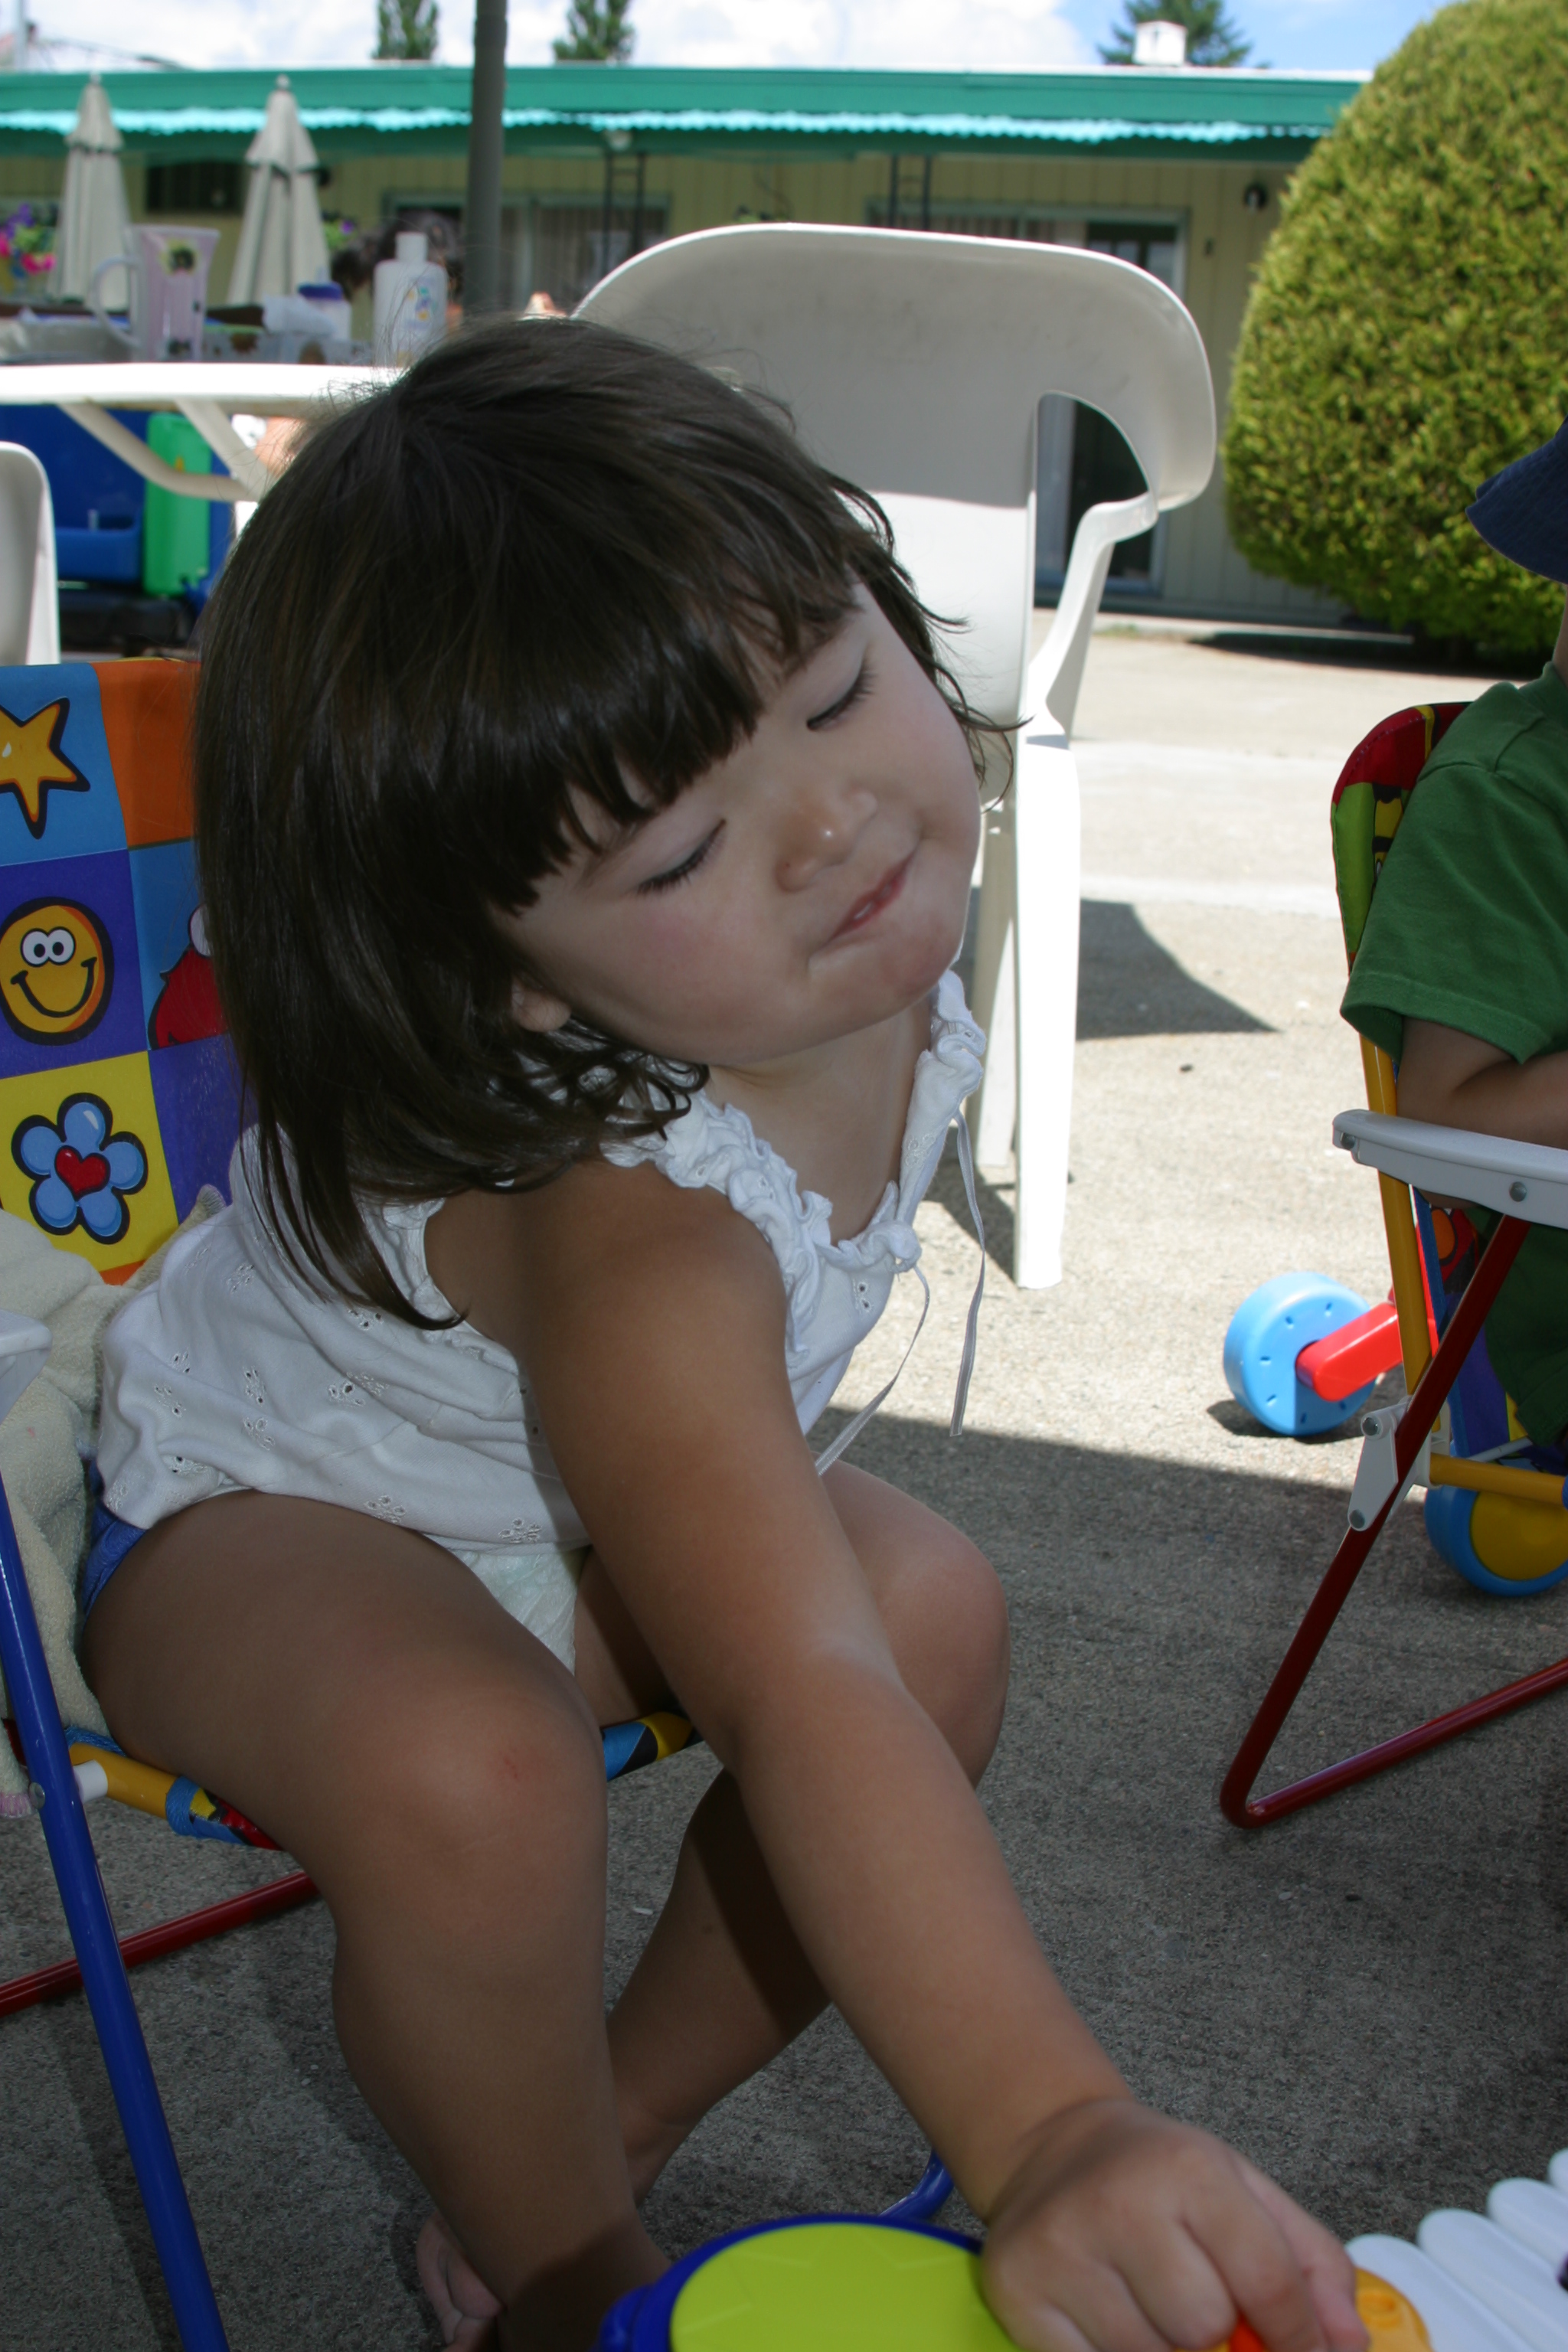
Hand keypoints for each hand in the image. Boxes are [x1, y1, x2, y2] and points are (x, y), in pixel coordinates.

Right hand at [981, 2098, 1366, 2351]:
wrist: (1052, 2148)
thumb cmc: (1162, 2181)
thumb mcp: (1245, 2190)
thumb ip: (1311, 2264)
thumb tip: (1347, 2346)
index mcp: (1188, 2168)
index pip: (1269, 2283)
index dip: (1302, 2342)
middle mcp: (1118, 2201)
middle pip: (1203, 2328)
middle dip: (1218, 2338)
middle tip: (1204, 2312)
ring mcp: (1061, 2249)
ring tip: (1153, 2309)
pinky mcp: (1018, 2290)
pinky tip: (1113, 2322)